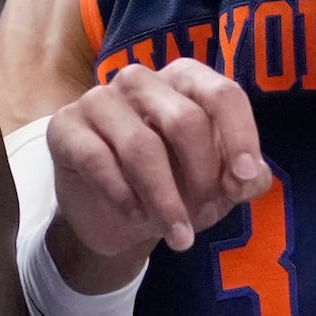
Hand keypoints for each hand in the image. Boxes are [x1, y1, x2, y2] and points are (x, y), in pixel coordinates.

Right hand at [48, 59, 268, 293]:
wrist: (114, 216)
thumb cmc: (175, 185)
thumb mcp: (219, 186)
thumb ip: (244, 179)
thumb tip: (249, 177)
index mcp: (185, 80)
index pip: (221, 94)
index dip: (239, 137)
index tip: (243, 179)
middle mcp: (141, 79)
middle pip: (184, 120)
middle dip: (201, 178)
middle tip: (204, 216)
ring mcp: (98, 99)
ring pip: (141, 146)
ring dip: (164, 200)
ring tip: (177, 235)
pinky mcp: (65, 127)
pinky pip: (97, 160)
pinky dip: (124, 197)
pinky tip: (136, 217)